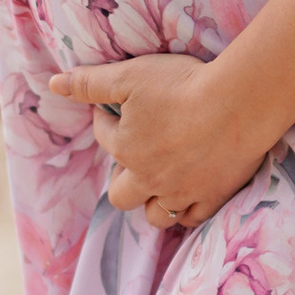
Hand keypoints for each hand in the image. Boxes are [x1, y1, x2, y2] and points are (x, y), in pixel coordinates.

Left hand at [47, 53, 273, 231]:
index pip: (104, 137)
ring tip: (158, 183)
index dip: (106, 120)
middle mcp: (150, 179)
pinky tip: (189, 195)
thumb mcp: (130, 76)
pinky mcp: (214, 196)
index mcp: (126, 150)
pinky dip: (187, 210)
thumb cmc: (183, 86)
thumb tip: (54, 84)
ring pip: (156, 215)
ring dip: (151, 202)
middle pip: (122, 195)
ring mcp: (183, 193)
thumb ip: (91, 83)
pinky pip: (193, 218)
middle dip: (122, 178)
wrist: (240, 103)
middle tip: (135, 156)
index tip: (116, 107)